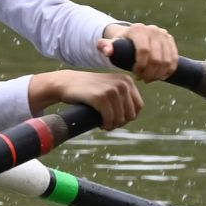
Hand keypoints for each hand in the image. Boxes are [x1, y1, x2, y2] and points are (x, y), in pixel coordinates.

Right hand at [28, 70, 143, 130]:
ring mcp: (111, 89)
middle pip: (131, 114)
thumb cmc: (88, 88)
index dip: (129, 117)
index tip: (117, 120)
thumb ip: (123, 94)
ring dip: (113, 125)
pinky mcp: (100, 97)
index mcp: (127, 80)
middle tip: (109, 124)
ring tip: (105, 125)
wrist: (66, 82)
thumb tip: (134, 115)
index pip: (138, 106)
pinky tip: (101, 125)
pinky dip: (106, 125)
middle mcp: (122, 84)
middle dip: (121, 123)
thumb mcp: (110, 85)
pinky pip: (109, 118)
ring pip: (120, 118)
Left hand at [98, 22, 177, 81]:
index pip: (144, 51)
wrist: (131, 35)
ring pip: (167, 60)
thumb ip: (105, 47)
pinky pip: (174, 59)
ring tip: (150, 79)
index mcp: (138, 30)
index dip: (141, 66)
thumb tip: (107, 51)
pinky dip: (169, 70)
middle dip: (150, 73)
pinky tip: (160, 77)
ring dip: (159, 74)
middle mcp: (153, 30)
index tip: (136, 74)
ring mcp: (163, 34)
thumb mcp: (112, 44)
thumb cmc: (120, 43)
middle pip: (156, 58)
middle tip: (143, 80)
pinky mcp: (170, 40)